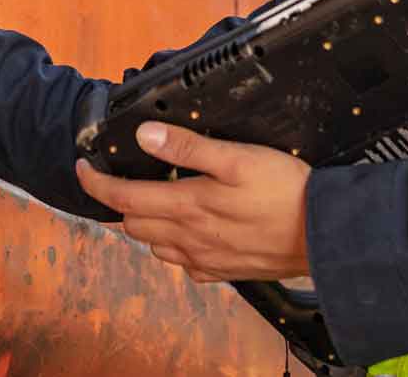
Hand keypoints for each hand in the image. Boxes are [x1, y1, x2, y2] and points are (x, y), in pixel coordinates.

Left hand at [76, 122, 311, 282]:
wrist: (325, 235)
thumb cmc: (285, 191)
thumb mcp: (238, 157)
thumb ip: (188, 147)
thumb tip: (145, 136)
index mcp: (187, 205)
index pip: (122, 197)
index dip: (95, 183)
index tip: (82, 168)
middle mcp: (189, 238)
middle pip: (133, 224)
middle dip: (118, 202)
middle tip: (117, 180)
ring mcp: (205, 259)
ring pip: (155, 246)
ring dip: (144, 224)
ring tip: (150, 202)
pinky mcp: (223, 271)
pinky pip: (184, 263)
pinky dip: (174, 246)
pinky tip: (188, 232)